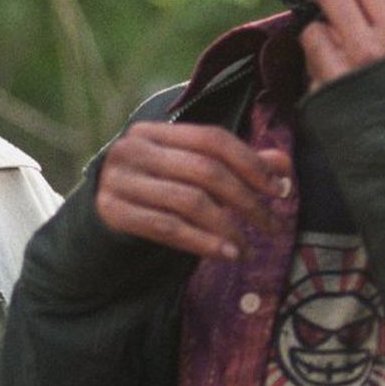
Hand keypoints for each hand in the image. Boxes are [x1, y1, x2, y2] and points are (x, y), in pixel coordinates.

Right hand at [95, 122, 292, 260]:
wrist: (100, 220)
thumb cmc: (154, 192)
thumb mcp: (190, 174)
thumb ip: (234, 165)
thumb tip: (283, 165)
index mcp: (155, 131)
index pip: (212, 139)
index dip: (250, 163)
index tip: (279, 191)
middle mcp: (133, 149)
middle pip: (204, 170)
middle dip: (246, 200)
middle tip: (271, 226)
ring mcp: (119, 179)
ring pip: (188, 201)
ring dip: (227, 228)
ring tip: (248, 249)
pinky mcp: (112, 211)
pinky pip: (167, 227)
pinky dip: (201, 242)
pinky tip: (225, 254)